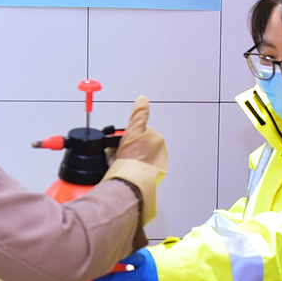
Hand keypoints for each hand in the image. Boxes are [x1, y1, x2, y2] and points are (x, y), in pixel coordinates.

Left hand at [93, 248, 163, 280]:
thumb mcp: (150, 255)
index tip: (101, 260)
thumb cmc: (163, 264)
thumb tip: (116, 251)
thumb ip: (135, 256)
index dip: (114, 260)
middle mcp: (147, 273)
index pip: (127, 258)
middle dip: (108, 280)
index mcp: (144, 260)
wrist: (184, 273)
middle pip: (124, 277)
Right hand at [103, 97, 166, 223]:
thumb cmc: (131, 158)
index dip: (129, 138)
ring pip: (140, 158)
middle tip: (121, 155)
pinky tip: (128, 172)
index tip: (123, 144)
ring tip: (123, 164)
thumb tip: (142, 100)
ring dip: (132, 160)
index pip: (140, 134)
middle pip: (140, 146)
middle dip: (130, 149)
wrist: (131, 181)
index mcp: (156, 138)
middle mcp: (160, 151)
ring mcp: (157, 165)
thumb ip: (138, 114)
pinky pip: (141, 170)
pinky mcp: (153, 177)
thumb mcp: (132, 131)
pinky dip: (134, 170)